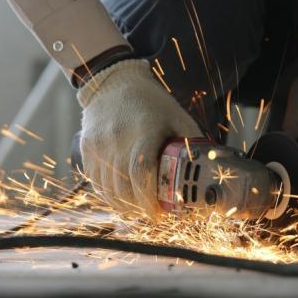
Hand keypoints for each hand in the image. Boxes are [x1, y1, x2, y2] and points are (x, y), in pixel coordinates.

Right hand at [77, 59, 201, 216]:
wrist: (112, 83)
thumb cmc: (150, 102)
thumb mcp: (177, 117)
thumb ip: (192, 143)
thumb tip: (210, 170)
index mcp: (144, 131)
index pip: (141, 174)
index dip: (149, 199)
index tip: (158, 213)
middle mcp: (118, 139)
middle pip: (123, 187)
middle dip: (138, 208)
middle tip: (152, 214)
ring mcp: (99, 145)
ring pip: (107, 189)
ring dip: (123, 206)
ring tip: (137, 208)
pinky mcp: (86, 149)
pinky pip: (95, 182)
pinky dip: (108, 196)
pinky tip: (120, 198)